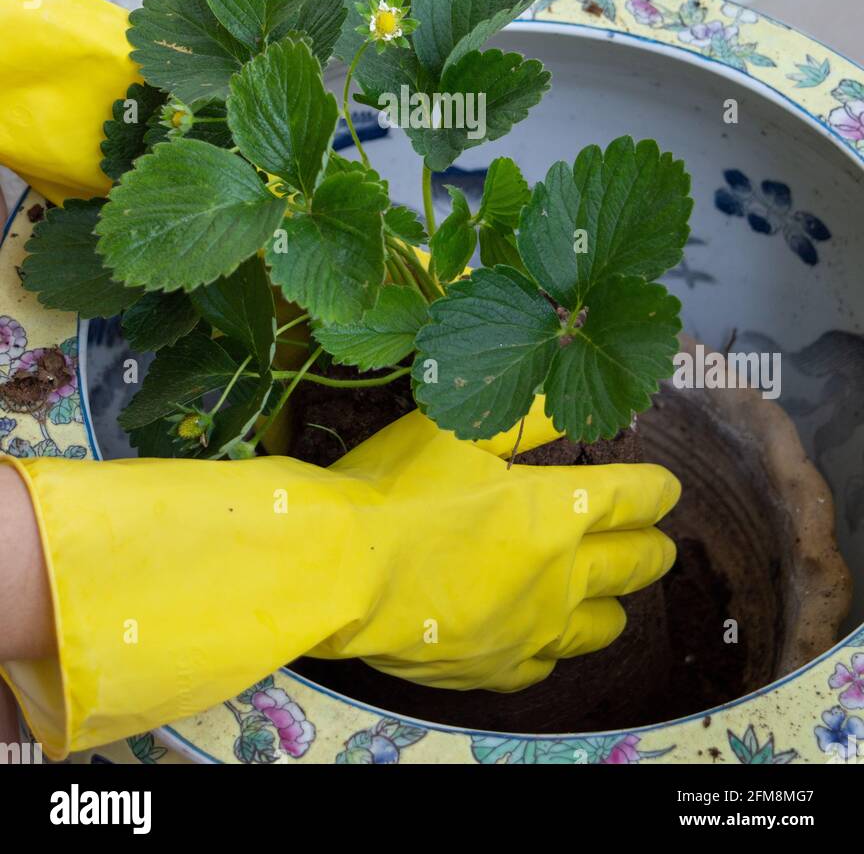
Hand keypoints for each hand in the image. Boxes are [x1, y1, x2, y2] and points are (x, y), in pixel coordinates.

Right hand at [1, 408, 677, 755]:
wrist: (335, 571)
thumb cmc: (395, 487)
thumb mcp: (459, 428)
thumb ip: (525, 411)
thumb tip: (572, 385)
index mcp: (558, 510)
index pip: (636, 497)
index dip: (657, 488)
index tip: (665, 486)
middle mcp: (561, 576)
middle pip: (635, 564)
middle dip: (652, 546)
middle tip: (657, 539)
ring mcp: (531, 630)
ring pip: (602, 625)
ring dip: (615, 601)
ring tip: (613, 591)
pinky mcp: (496, 668)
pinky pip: (547, 664)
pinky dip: (556, 645)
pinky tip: (546, 634)